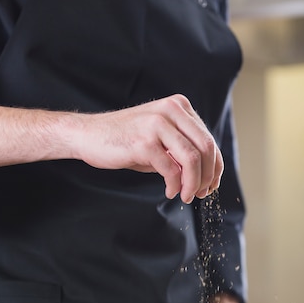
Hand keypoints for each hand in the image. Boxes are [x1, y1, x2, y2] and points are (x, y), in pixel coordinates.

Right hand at [75, 94, 223, 203]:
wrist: (89, 136)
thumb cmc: (125, 140)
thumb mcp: (160, 140)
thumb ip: (181, 151)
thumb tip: (205, 175)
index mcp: (179, 107)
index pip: (208, 139)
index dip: (215, 167)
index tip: (210, 185)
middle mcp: (171, 110)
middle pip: (206, 148)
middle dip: (207, 176)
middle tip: (200, 194)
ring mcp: (157, 125)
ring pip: (192, 159)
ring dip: (193, 184)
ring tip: (186, 196)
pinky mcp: (144, 142)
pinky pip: (171, 170)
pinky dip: (175, 185)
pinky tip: (170, 192)